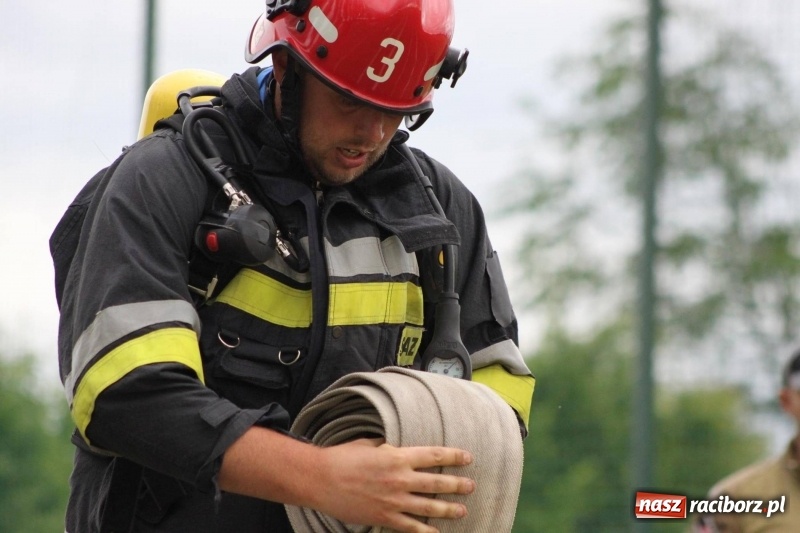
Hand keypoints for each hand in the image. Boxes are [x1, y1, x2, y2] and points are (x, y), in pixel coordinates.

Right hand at [309, 438, 475, 531]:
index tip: (468, 457)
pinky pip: (410, 527)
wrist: (321, 479)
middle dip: (457, 485)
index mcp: (397, 457)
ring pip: (429, 506)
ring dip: (448, 508)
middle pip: (437, 482)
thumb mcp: (370, 445)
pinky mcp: (384, 517)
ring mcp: (393, 501)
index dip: (454, 456)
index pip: (434, 455)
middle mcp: (400, 479)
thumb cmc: (343, 457)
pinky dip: (425, 531)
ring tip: (462, 510)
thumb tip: (399, 450)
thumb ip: (389, 449)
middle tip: (471, 486)